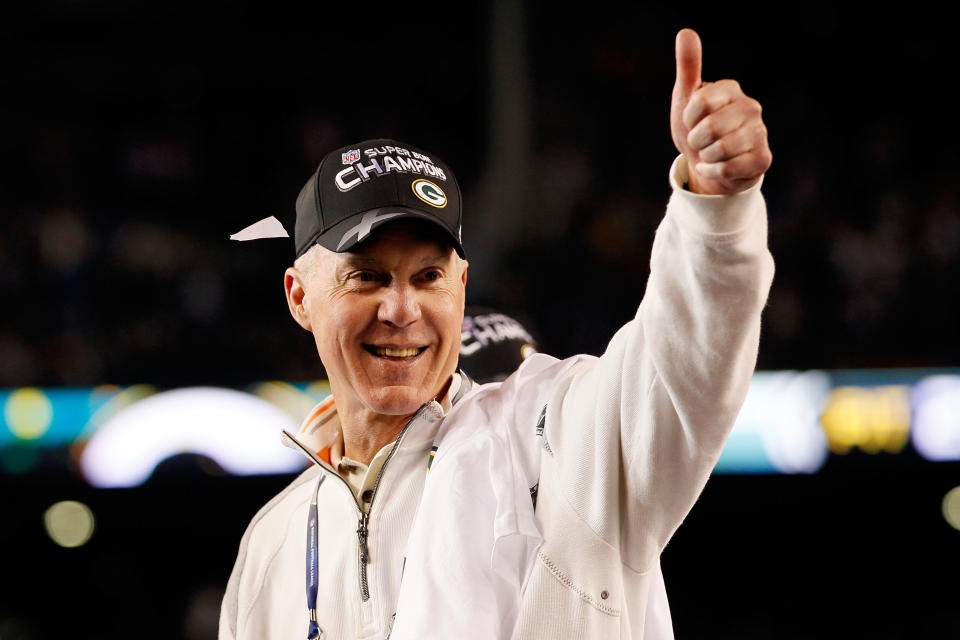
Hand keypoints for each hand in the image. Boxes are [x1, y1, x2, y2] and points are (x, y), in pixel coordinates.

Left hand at [670, 28, 771, 194]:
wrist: (708, 163)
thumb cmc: (697, 127)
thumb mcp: (686, 98)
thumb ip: (688, 67)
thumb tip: (685, 32)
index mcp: (730, 89)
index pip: (699, 102)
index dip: (688, 118)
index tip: (692, 120)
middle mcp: (751, 107)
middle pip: (710, 129)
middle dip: (696, 141)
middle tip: (701, 141)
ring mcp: (760, 133)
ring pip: (720, 151)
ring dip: (706, 158)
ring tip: (710, 153)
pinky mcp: (763, 158)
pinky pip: (728, 170)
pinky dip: (714, 172)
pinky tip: (717, 167)